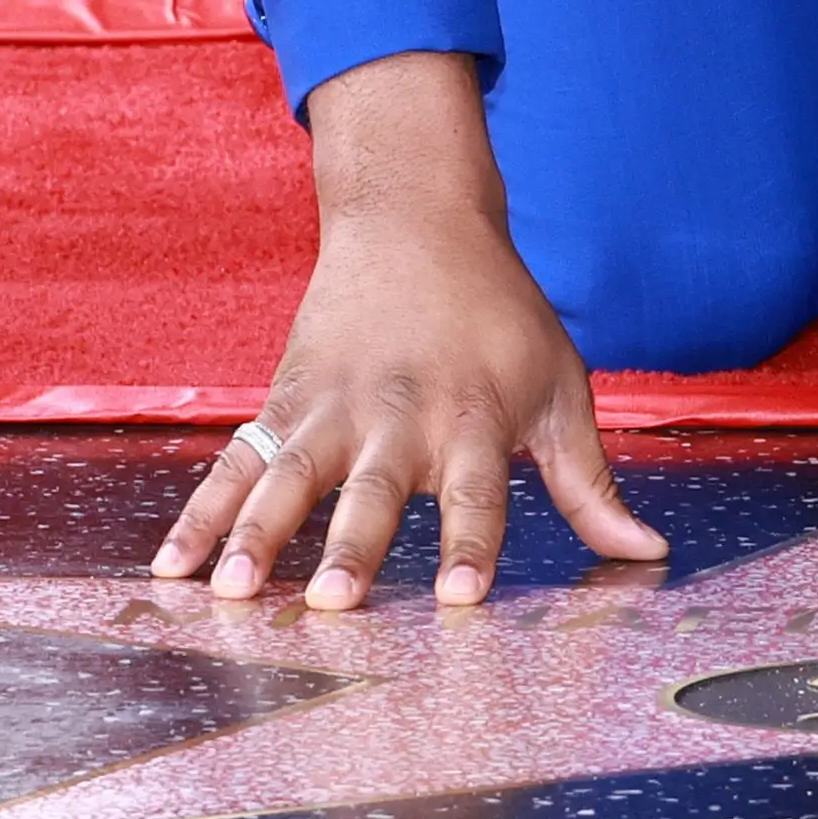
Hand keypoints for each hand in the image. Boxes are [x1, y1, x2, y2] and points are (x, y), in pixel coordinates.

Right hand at [149, 51, 662, 613]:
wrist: (416, 218)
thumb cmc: (501, 317)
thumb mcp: (560, 387)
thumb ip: (590, 481)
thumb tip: (647, 552)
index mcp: (473, 416)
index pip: (476, 491)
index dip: (470, 543)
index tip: (460, 598)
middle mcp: (399, 415)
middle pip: (374, 488)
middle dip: (353, 544)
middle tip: (334, 600)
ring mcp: (333, 408)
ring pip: (291, 477)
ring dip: (258, 534)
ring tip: (231, 590)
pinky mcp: (285, 402)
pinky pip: (236, 465)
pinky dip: (200, 514)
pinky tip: (170, 566)